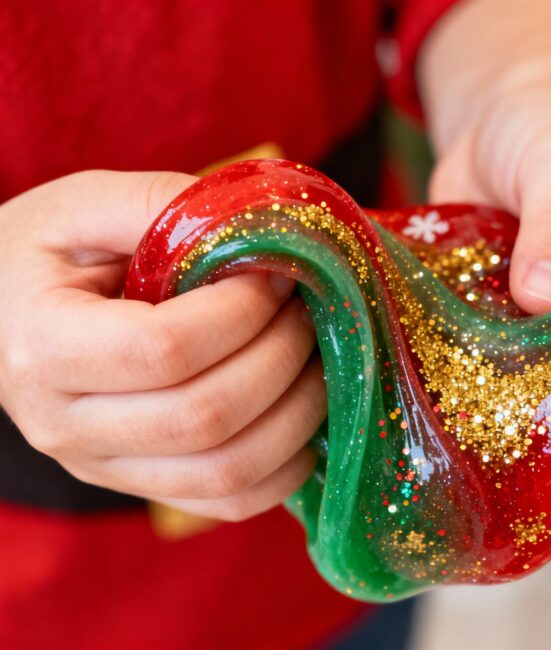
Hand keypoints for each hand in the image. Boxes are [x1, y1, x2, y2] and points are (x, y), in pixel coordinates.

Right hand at [0, 171, 322, 519]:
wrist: (1, 317)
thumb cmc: (43, 256)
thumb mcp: (84, 205)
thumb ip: (162, 205)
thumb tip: (261, 227)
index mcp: (45, 347)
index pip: (165, 349)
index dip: (242, 312)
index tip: (278, 273)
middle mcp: (69, 426)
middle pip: (206, 417)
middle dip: (281, 357)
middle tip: (306, 311)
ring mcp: (106, 467)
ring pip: (227, 471)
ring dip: (297, 414)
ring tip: (315, 358)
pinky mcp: (140, 485)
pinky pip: (229, 501)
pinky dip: (286, 466)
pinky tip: (302, 412)